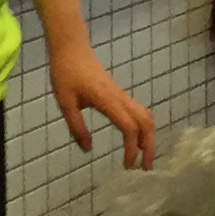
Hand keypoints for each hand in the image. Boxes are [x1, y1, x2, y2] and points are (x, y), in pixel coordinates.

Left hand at [47, 40, 156, 167]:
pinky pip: (138, 111)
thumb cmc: (65, 73)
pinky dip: (142, 127)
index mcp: (107, 100)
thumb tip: (88, 150)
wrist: (71, 47)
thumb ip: (77, 127)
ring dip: (148, 136)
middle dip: (148, 145)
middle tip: (145, 167)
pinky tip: (134, 139)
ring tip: (142, 156)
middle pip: (145, 121)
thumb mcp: (65, 103)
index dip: (131, 148)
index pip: (128, 127)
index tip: (127, 165)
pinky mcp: (119, 93)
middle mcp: (120, 97)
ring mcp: (121, 94)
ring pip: (145, 115)